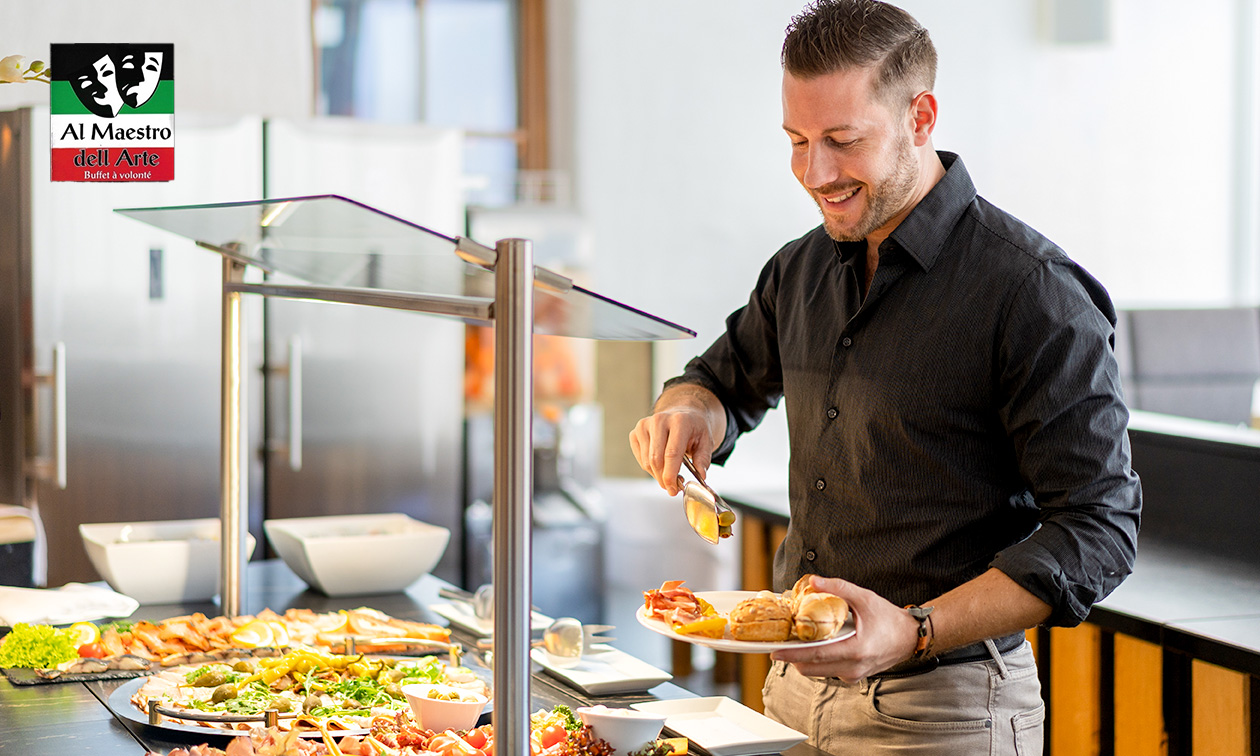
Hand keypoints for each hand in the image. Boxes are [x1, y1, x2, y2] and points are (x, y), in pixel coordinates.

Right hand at [628, 385, 722, 495]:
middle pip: (656, 459)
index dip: (671, 475)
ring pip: (647, 462)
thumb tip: (701, 476)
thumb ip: (703, 459)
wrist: (682, 414)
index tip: (674, 489)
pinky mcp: (635, 432)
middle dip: (664, 479)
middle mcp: (659, 420)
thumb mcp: (706, 442)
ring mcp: (644, 425)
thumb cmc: (694, 429)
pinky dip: (651, 469)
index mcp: (679, 421)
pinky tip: (662, 466)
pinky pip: (641, 460)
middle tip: (673, 488)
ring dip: (658, 475)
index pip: (671, 453)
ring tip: (671, 476)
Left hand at [771, 575, 919, 681]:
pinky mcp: (853, 676)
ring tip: (795, 644)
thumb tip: (814, 581)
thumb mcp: (865, 598)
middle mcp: (853, 667)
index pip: (817, 655)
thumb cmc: (889, 619)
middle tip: (780, 645)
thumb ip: (839, 588)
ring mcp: (853, 675)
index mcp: (856, 650)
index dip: (794, 654)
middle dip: (793, 659)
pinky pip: (828, 672)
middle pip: (812, 668)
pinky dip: (817, 662)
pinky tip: (813, 648)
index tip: (776, 652)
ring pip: (818, 672)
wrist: (909, 638)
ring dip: (804, 661)